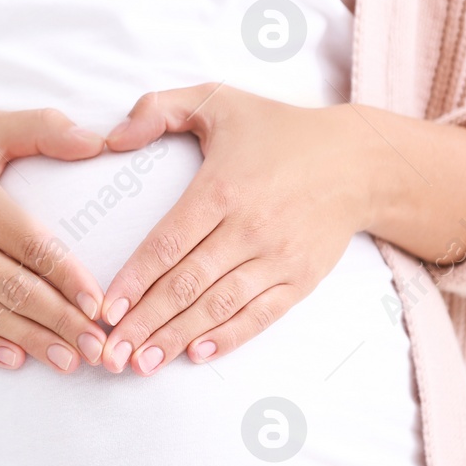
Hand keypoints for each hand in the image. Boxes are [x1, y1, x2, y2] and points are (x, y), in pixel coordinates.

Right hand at [0, 110, 111, 371]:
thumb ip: (43, 129)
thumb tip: (99, 141)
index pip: (31, 246)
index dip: (68, 278)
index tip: (99, 304)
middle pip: (14, 289)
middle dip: (61, 322)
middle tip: (99, 348)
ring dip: (33, 342)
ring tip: (71, 361)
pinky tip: (17, 360)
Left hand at [96, 85, 373, 374]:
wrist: (359, 160)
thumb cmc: (280, 130)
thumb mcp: (218, 100)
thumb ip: (159, 109)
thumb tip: (110, 137)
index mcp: (222, 189)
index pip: (168, 243)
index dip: (135, 280)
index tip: (105, 308)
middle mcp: (250, 227)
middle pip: (187, 284)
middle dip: (145, 323)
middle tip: (110, 354)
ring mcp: (278, 257)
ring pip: (219, 306)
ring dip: (177, 338)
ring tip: (141, 364)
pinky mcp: (301, 278)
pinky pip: (260, 315)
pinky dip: (228, 337)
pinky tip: (197, 354)